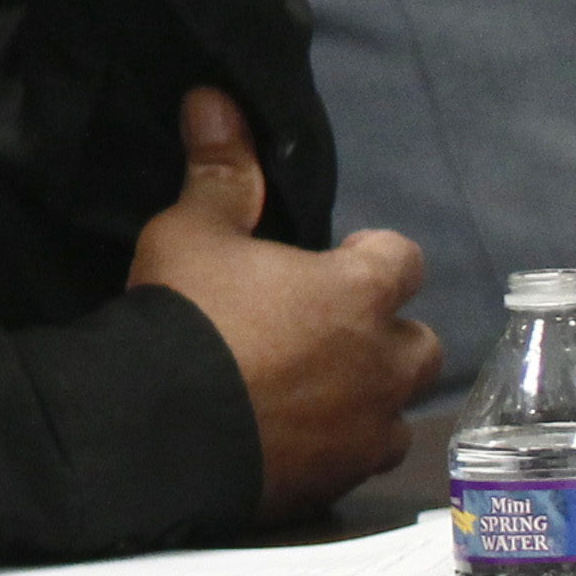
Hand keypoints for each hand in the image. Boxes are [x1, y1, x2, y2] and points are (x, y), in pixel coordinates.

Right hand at [127, 88, 434, 520]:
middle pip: (421, 340)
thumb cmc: (184, 317)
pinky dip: (341, 446)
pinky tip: (296, 440)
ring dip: (371, 395)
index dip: (370, 256)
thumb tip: (215, 96)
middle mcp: (382, 360)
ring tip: (315, 392)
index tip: (328, 262)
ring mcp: (366, 427)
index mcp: (358, 292)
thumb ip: (220, 172)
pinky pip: (362, 459)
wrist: (154, 428)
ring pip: (399, 407)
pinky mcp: (339, 479)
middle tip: (323, 333)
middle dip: (384, 334)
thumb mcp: (190, 233)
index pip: (403, 257)